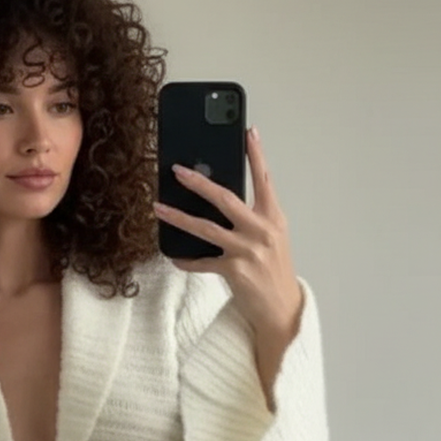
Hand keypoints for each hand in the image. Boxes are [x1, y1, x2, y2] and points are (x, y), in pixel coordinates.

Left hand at [153, 126, 302, 349]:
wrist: (282, 308)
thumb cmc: (273, 270)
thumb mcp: (271, 238)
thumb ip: (252, 217)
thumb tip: (220, 199)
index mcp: (273, 218)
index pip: (264, 179)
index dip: (256, 154)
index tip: (249, 132)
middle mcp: (262, 231)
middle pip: (226, 199)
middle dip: (199, 182)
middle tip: (178, 171)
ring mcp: (248, 251)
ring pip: (206, 228)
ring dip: (179, 217)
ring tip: (158, 208)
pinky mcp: (235, 271)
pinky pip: (202, 262)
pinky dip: (186, 260)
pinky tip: (174, 256)